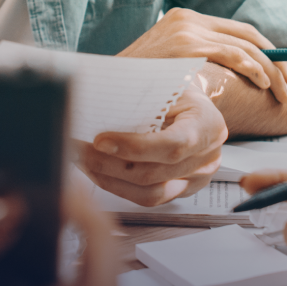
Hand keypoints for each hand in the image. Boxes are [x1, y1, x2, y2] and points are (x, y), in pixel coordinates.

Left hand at [75, 83, 225, 206]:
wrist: (197, 108)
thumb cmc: (180, 93)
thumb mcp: (168, 86)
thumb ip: (143, 99)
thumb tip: (98, 105)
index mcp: (208, 125)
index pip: (173, 145)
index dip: (134, 147)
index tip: (100, 140)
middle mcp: (207, 158)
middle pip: (154, 173)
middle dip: (109, 164)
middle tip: (78, 149)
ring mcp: (196, 180)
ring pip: (149, 194)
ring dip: (109, 180)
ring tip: (83, 162)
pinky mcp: (182, 192)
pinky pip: (149, 199)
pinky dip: (119, 187)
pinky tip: (98, 172)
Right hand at [119, 8, 286, 105]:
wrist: (105, 86)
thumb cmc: (136, 84)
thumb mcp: (166, 64)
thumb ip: (194, 60)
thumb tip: (231, 74)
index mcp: (185, 19)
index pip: (238, 31)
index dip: (266, 52)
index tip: (282, 74)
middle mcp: (188, 19)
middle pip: (247, 36)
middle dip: (276, 62)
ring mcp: (187, 30)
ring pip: (245, 46)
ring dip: (271, 71)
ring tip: (284, 92)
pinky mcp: (186, 45)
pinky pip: (231, 54)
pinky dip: (253, 67)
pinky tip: (263, 82)